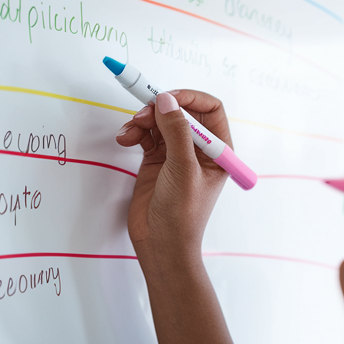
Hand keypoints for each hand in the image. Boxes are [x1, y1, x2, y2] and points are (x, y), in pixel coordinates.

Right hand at [115, 90, 230, 263]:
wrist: (161, 245)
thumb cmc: (182, 215)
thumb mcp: (183, 170)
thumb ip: (177, 132)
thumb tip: (167, 100)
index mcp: (218, 150)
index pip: (210, 109)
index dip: (189, 98)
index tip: (166, 98)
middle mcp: (199, 149)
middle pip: (182, 111)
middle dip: (160, 109)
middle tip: (142, 115)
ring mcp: (176, 154)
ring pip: (161, 121)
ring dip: (143, 120)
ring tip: (130, 131)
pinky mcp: (156, 161)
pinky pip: (146, 135)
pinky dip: (135, 132)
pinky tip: (125, 139)